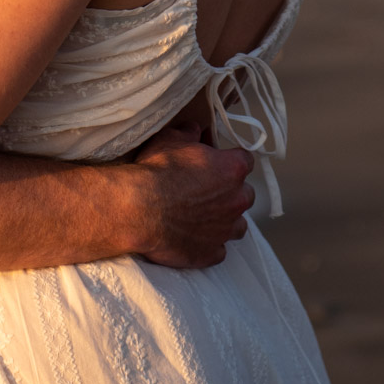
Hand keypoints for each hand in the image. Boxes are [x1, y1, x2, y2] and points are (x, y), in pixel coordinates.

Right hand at [127, 125, 254, 267]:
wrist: (138, 209)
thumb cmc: (157, 171)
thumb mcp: (170, 139)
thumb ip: (189, 133)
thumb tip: (195, 130)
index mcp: (233, 168)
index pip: (245, 160)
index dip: (228, 160)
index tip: (214, 162)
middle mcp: (237, 200)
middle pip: (245, 194)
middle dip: (230, 192)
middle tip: (205, 190)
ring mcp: (226, 229)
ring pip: (237, 225)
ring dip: (224, 220)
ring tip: (201, 217)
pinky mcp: (212, 253)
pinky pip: (218, 250)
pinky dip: (208, 244)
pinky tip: (191, 236)